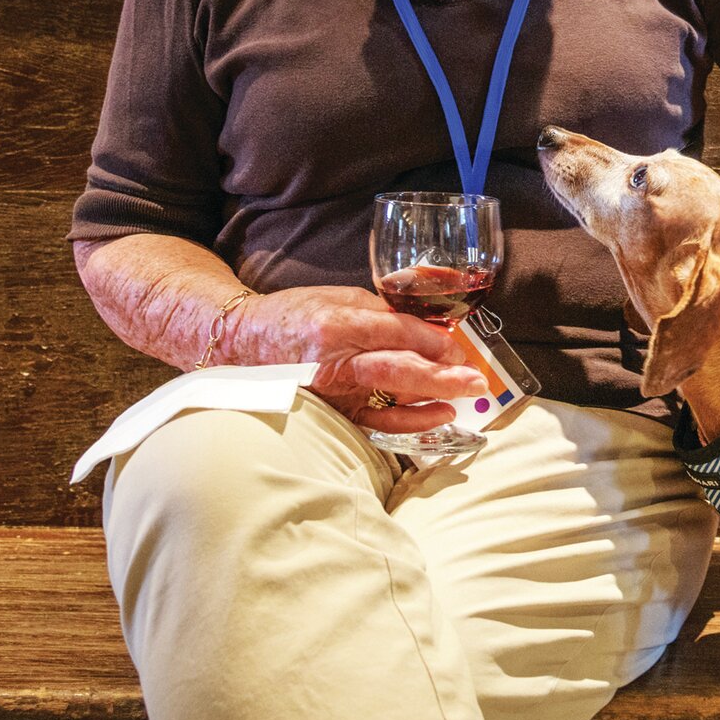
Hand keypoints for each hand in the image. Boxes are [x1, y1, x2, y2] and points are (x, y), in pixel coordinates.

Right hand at [245, 285, 488, 431]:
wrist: (243, 344)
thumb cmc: (295, 316)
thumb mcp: (340, 297)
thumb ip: (383, 311)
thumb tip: (429, 327)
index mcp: (337, 324)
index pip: (395, 331)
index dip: (431, 339)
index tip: (457, 345)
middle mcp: (334, 361)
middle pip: (397, 368)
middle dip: (441, 375)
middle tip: (475, 380)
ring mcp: (332, 391)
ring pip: (390, 397)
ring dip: (433, 398)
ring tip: (466, 393)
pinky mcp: (333, 411)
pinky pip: (377, 422)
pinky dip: (411, 421)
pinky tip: (440, 414)